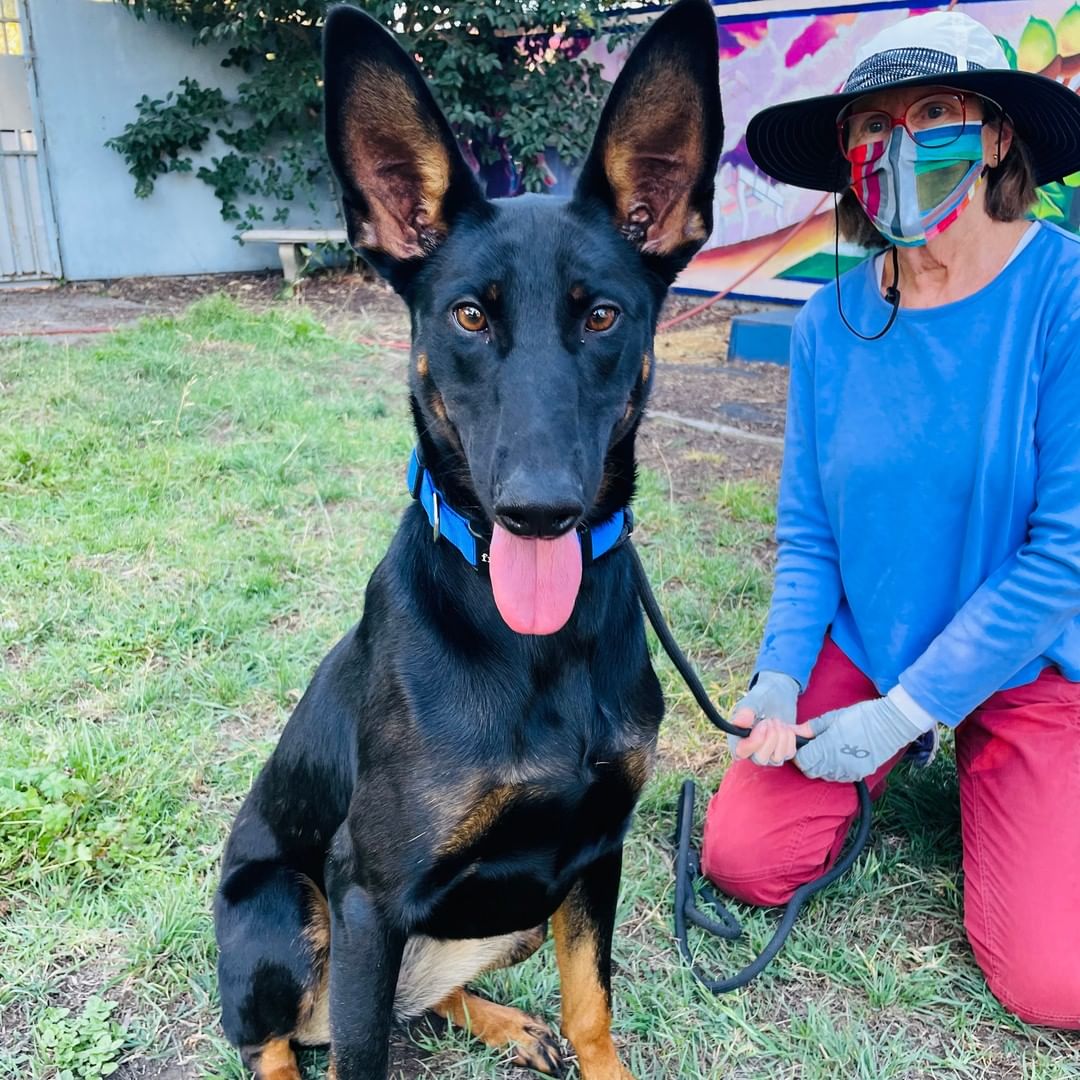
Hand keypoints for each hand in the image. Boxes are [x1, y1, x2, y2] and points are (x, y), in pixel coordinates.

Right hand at [728, 670, 799, 765]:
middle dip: (770, 736)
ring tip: (778, 721)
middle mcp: (751, 750)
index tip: (763, 725)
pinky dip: (790, 737)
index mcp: (738, 739)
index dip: (754, 742)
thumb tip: (739, 723)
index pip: (740, 753)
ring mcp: (768, 754)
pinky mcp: (783, 752)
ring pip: (777, 758)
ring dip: (781, 735)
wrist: (779, 695)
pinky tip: (786, 727)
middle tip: (771, 719)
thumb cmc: (762, 697)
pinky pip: (789, 752)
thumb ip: (746, 711)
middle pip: (761, 758)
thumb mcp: (754, 700)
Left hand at [794, 689, 936, 781]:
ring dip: (820, 766)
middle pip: (811, 771)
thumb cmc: (860, 716)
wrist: (890, 724)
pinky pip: (839, 776)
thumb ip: (810, 728)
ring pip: (824, 775)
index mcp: (826, 748)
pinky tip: (839, 755)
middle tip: (812, 747)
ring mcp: (848, 771)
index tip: (800, 745)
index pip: (801, 761)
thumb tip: (793, 731)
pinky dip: (835, 769)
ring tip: (826, 749)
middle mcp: (836, 764)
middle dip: (807, 760)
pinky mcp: (859, 774)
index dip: (797, 753)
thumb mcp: (831, 718)